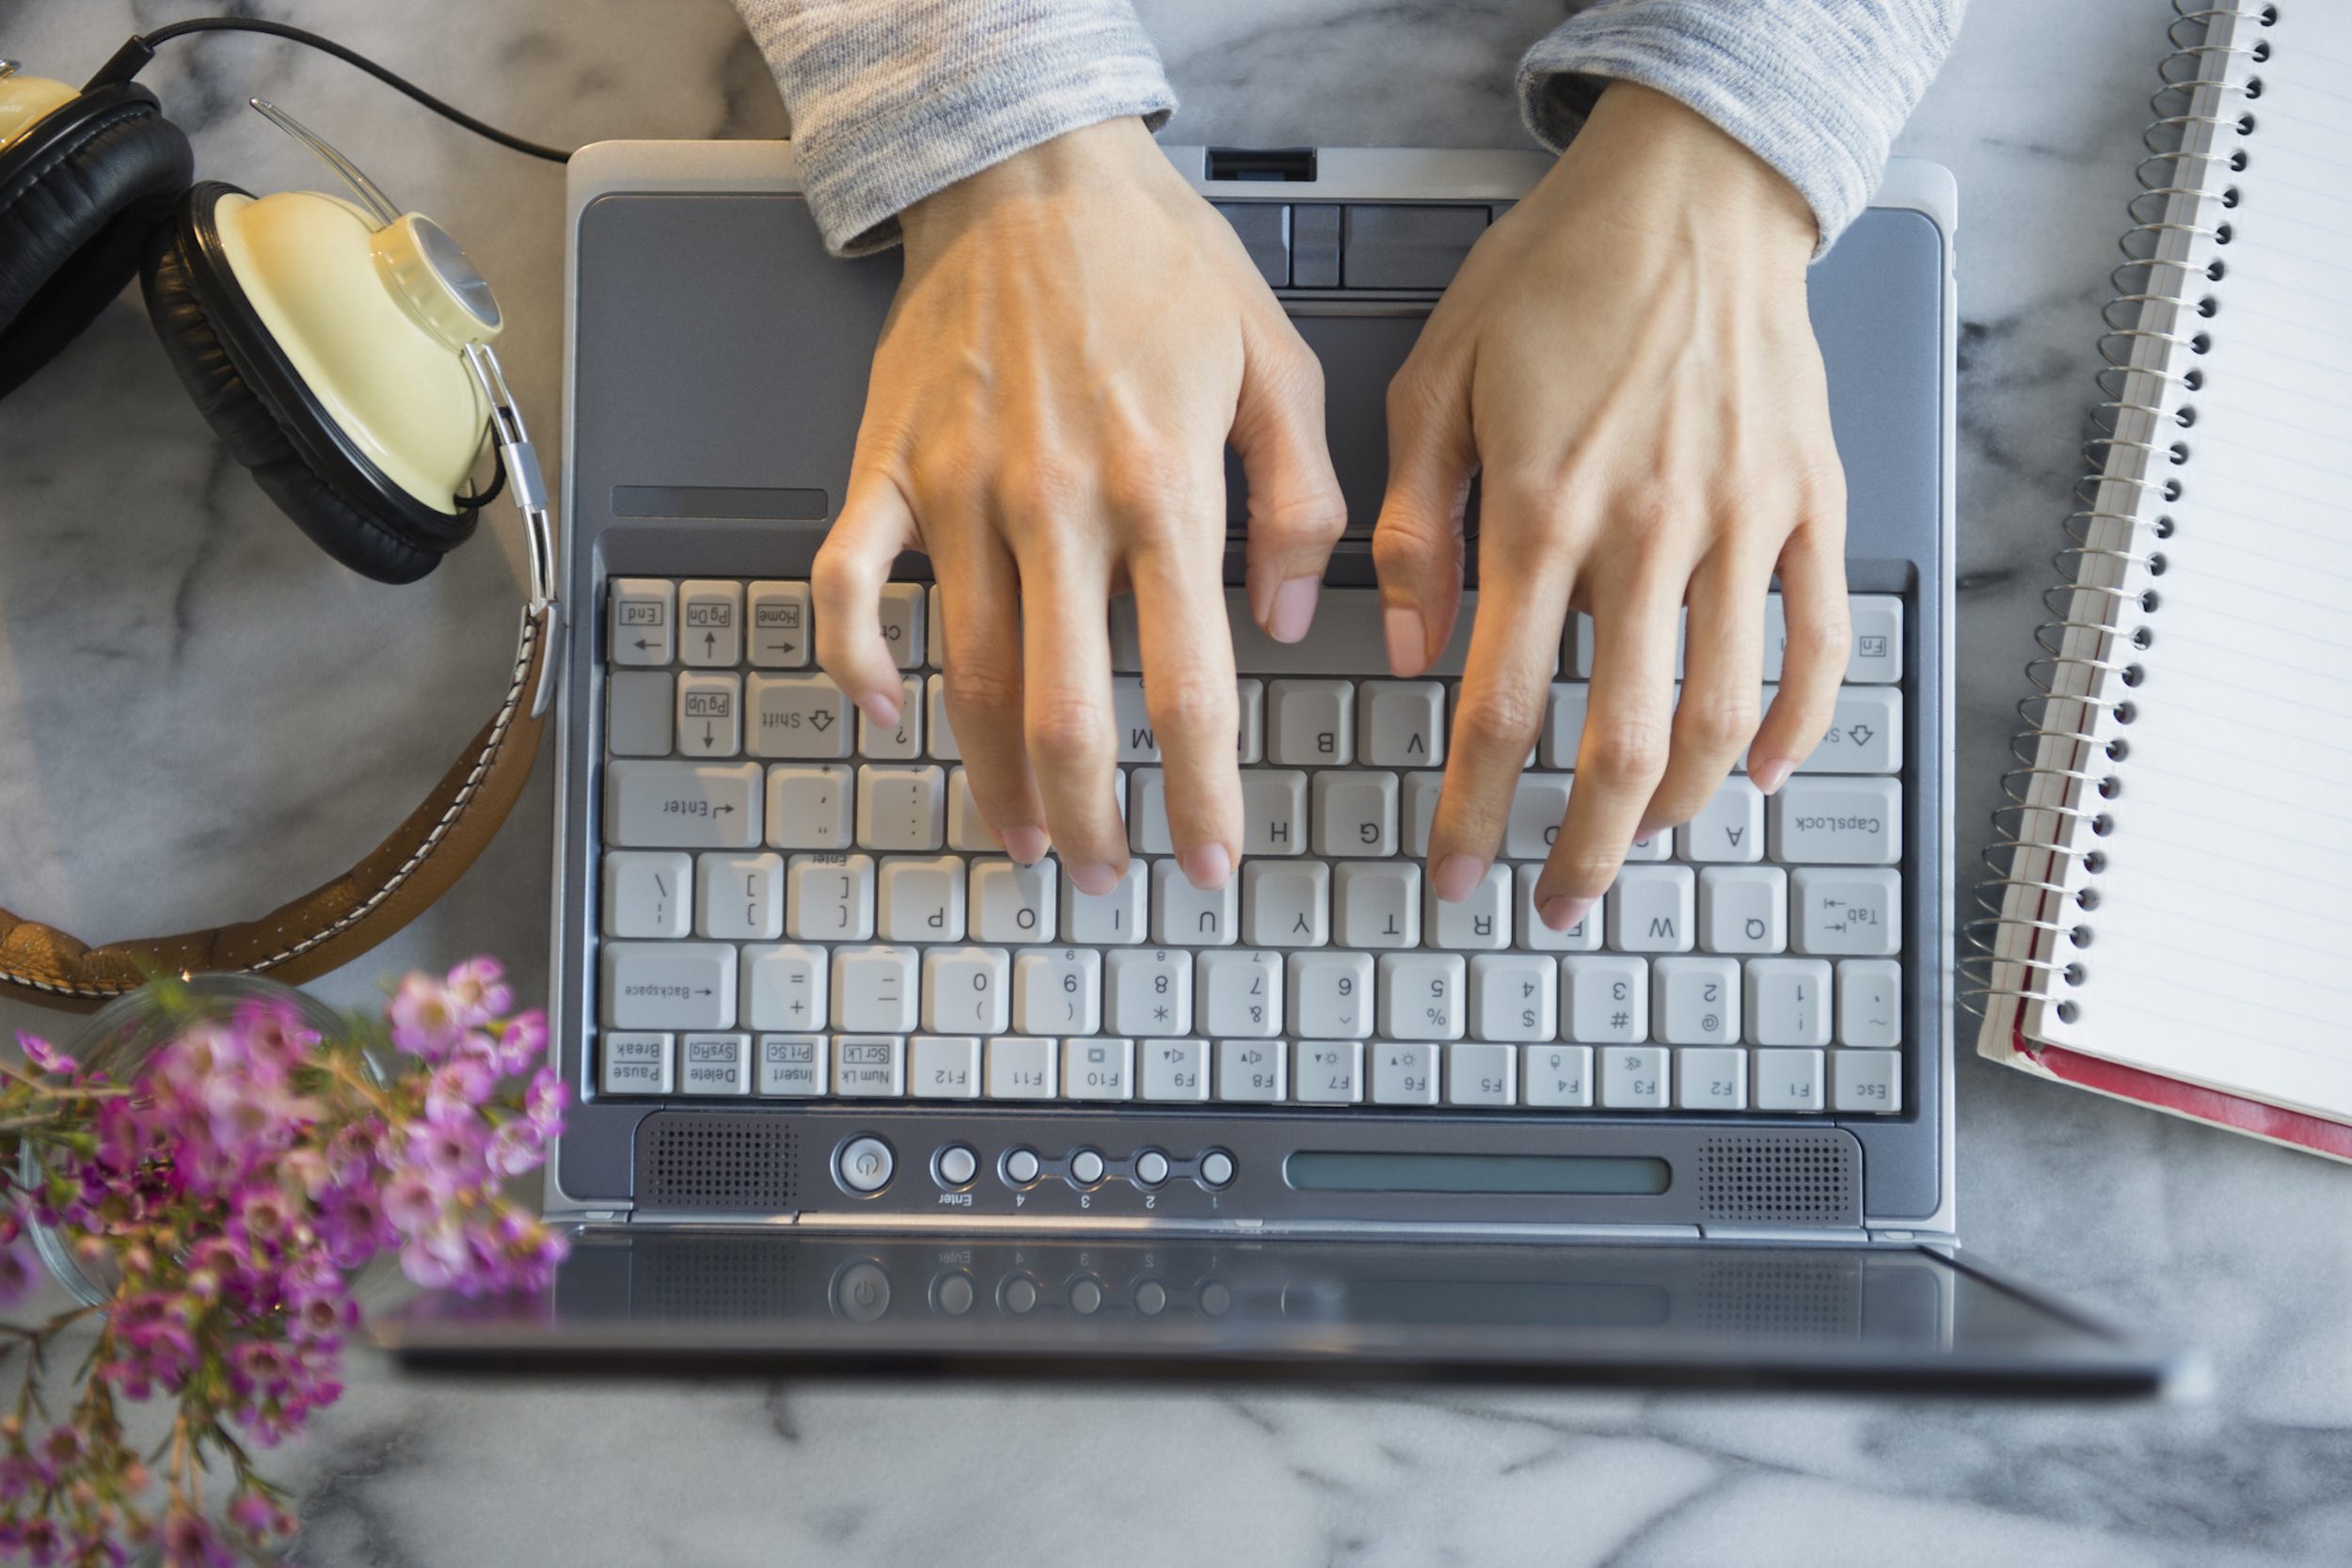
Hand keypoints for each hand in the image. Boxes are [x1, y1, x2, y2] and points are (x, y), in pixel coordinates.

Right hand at [814, 117, 1344, 892]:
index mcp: (1161, 489)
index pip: (1186, 686)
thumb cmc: (1155, 260)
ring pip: (964, 672)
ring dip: (991, 774)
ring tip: (1023, 837)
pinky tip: (880, 712)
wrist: (1027, 165)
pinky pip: (848, 581)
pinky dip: (853, 656)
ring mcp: (957, 492)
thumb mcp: (1278, 362)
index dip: (1198, 796)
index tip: (1208, 863)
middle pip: (1063, 710)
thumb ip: (1303, 500)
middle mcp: (1055, 507)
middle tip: (1108, 879)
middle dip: (1091, 818)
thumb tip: (1297, 621)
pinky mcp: (888, 466)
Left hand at [1375, 82, 1849, 930]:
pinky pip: (1822, 641)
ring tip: (1641, 845)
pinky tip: (1766, 774)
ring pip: (1727, 712)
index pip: (1503, 707)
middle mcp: (1649, 530)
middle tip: (1556, 900)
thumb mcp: (1436, 382)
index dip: (1476, 809)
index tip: (1456, 871)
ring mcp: (1744, 522)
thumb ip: (1412, 525)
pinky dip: (1801, 724)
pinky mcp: (1812, 503)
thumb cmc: (1558, 275)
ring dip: (1685, 807)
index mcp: (1543, 509)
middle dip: (1584, 846)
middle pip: (1624, 742)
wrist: (1690, 189)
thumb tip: (1403, 649)